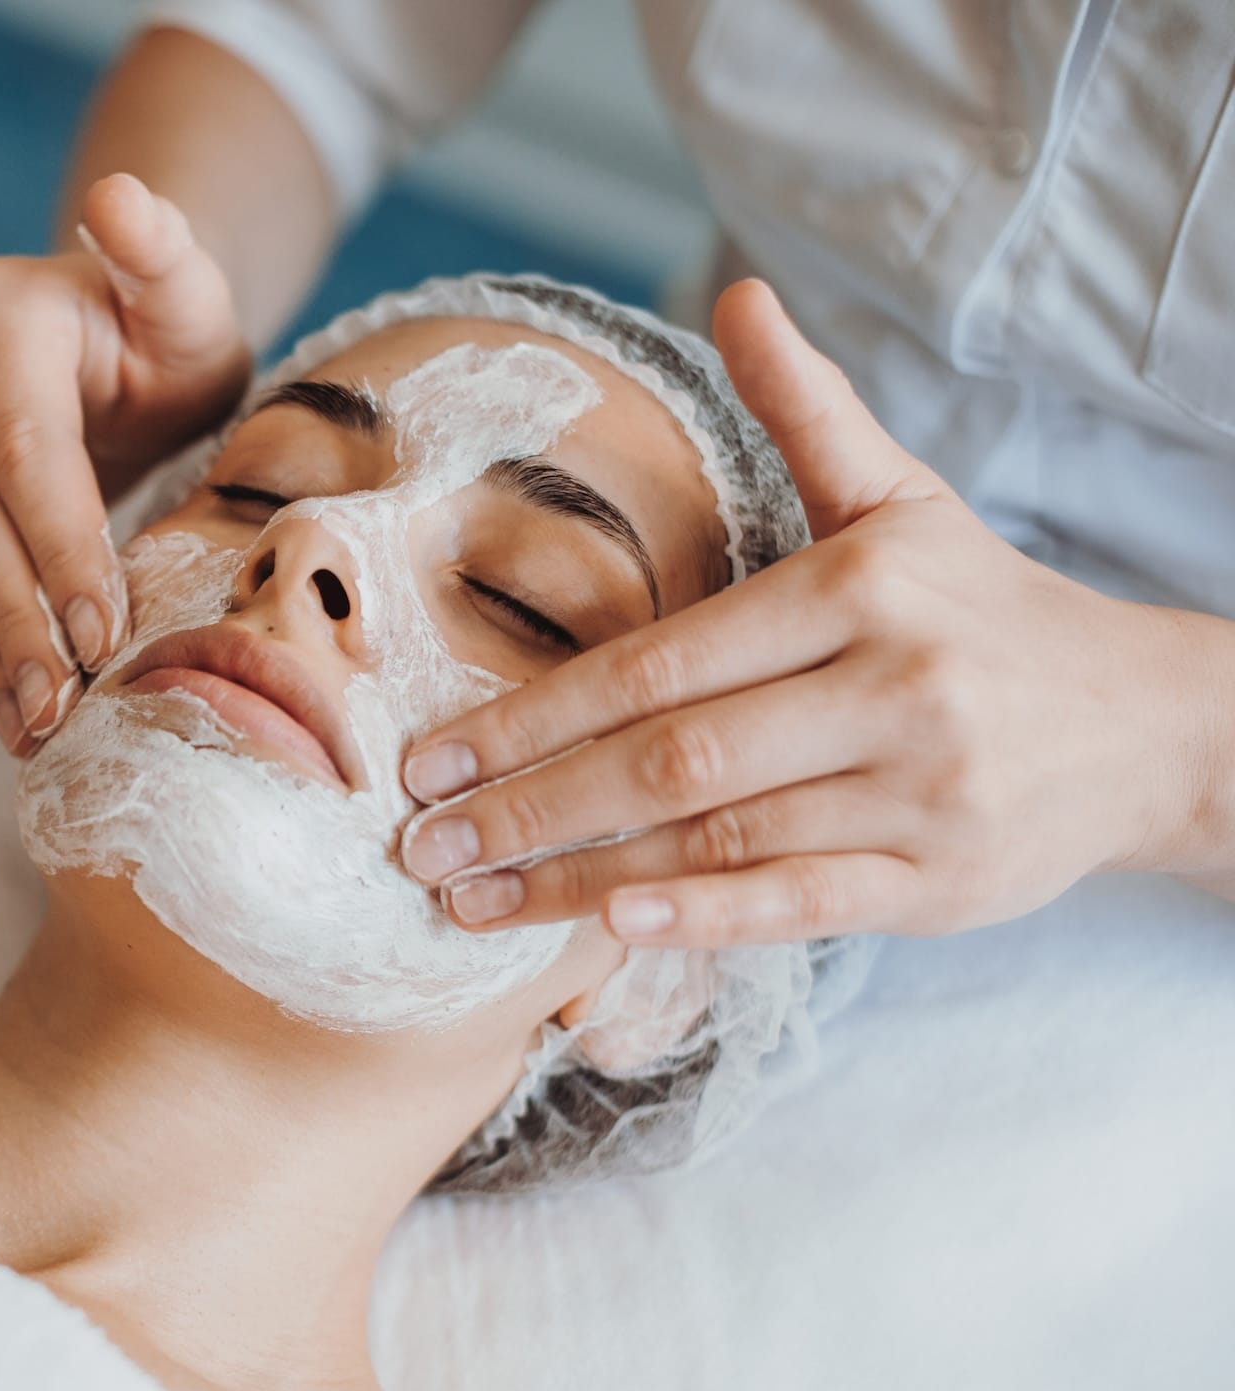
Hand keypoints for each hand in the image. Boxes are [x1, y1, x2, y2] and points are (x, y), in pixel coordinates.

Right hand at [0, 173, 250, 752]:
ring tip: (21, 722)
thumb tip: (121, 198)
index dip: (63, 550)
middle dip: (14, 619)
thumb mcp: (186, 296)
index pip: (23, 453)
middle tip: (61, 705)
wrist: (115, 342)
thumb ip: (165, 255)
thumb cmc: (163, 334)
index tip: (106, 638)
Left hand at [396, 279, 1208, 947]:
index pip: (658, 662)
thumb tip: (740, 294)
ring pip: (719, 841)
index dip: (532, 715)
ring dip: (579, 877)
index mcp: (858, 588)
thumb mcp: (903, 499)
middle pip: (672, 757)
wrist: (1144, 723)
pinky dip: (703, 917)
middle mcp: (892, 689)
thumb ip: (809, 411)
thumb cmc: (983, 609)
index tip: (427, 755)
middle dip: (528, 805)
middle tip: (416, 841)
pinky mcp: (944, 884)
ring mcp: (920, 794)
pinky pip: (801, 904)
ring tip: (467, 898)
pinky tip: (609, 927)